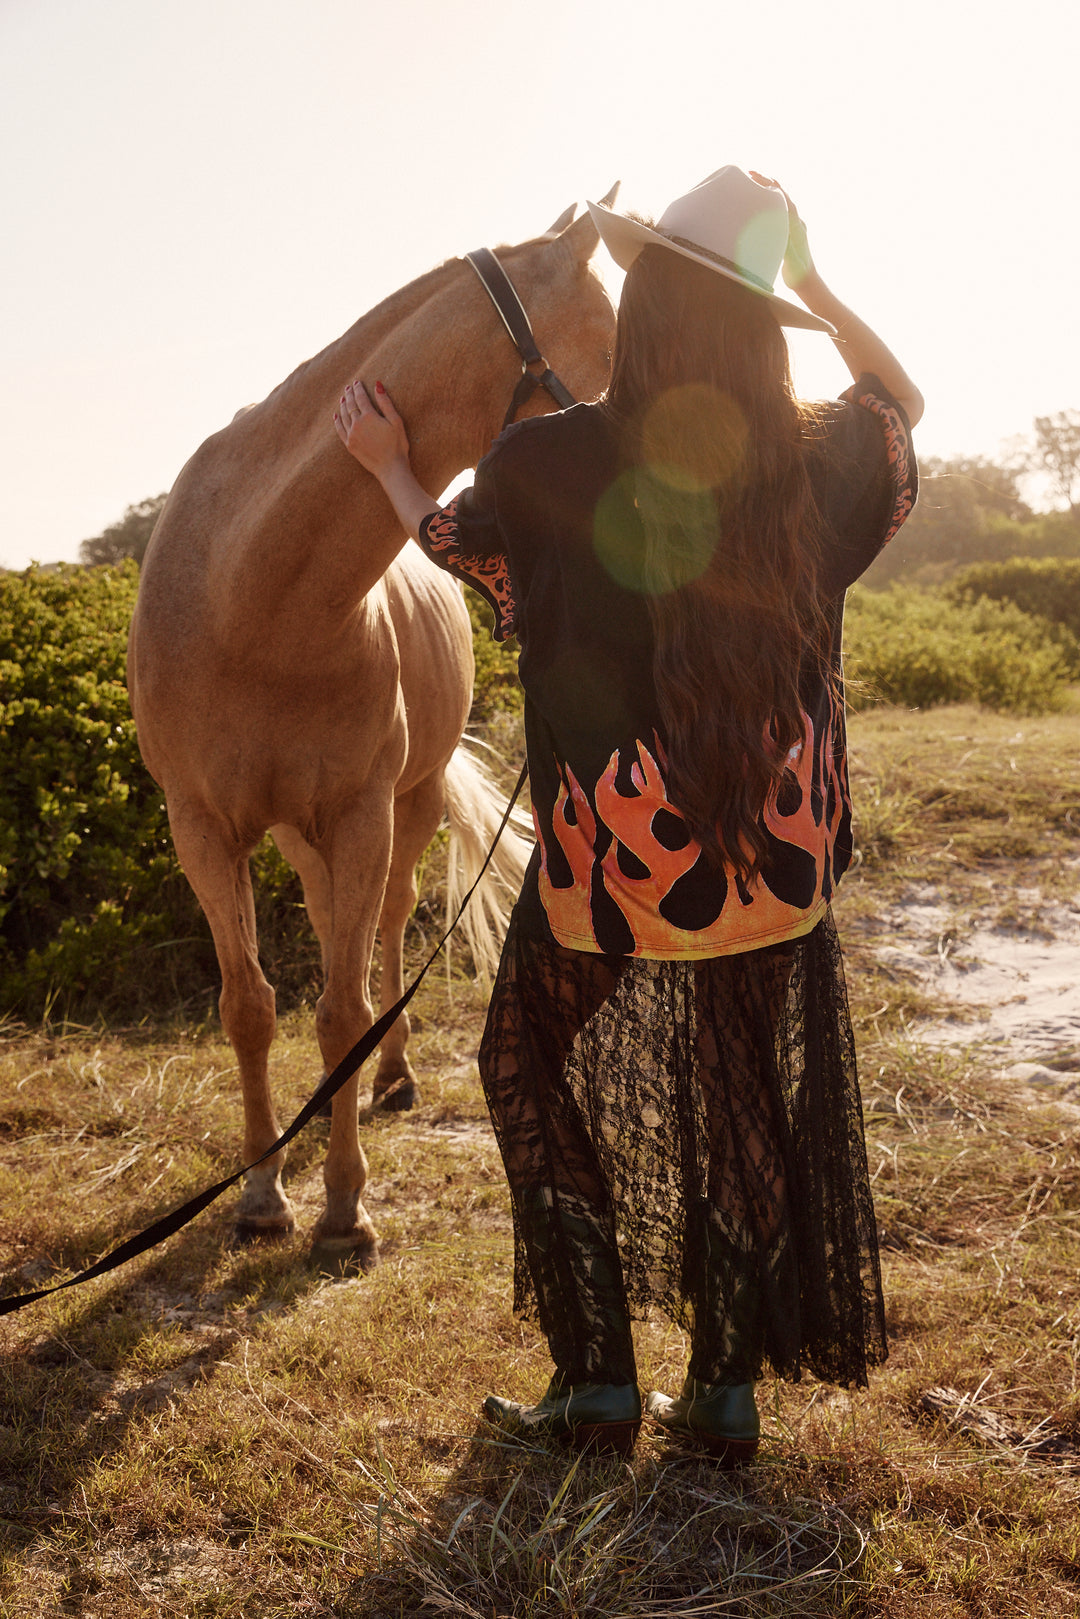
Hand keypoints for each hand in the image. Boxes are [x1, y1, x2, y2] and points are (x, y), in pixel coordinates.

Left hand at [334, 380, 409, 479]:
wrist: (391, 468)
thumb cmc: (397, 445)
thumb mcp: (396, 422)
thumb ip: (386, 403)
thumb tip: (377, 385)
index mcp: (369, 416)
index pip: (361, 398)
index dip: (359, 389)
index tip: (357, 382)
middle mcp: (357, 424)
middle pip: (350, 405)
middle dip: (349, 394)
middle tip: (348, 387)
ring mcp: (351, 435)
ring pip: (343, 416)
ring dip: (343, 405)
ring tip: (343, 398)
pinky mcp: (350, 445)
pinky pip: (340, 430)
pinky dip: (337, 421)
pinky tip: (336, 416)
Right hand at [749, 171, 815, 291]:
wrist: (807, 282)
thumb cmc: (799, 274)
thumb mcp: (792, 260)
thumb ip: (786, 246)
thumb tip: (778, 231)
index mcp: (797, 225)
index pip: (784, 199)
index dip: (771, 187)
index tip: (757, 178)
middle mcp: (797, 222)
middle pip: (782, 196)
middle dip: (767, 184)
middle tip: (750, 174)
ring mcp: (793, 227)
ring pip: (780, 203)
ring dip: (768, 192)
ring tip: (753, 183)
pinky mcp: (789, 233)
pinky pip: (778, 213)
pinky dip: (768, 205)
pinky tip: (758, 205)